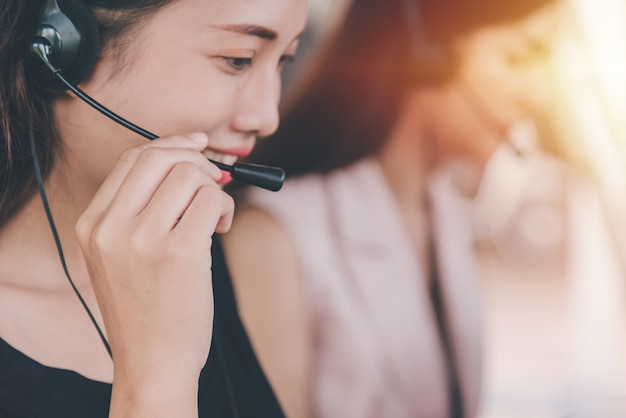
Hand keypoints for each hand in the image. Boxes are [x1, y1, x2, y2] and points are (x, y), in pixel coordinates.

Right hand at [75, 133, 232, 415]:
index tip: (197, 145)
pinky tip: (221, 228)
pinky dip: (225, 207)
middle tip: (216, 178)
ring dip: (215, 188)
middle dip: (197, 159)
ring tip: (215, 216)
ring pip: (190, 175)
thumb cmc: (148, 309)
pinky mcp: (178, 253)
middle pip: (159, 157)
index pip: (132, 160)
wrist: (153, 363)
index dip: (170, 145)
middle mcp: (110, 228)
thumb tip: (190, 163)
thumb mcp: (123, 257)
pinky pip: (211, 199)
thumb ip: (143, 210)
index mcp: (92, 225)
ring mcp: (142, 240)